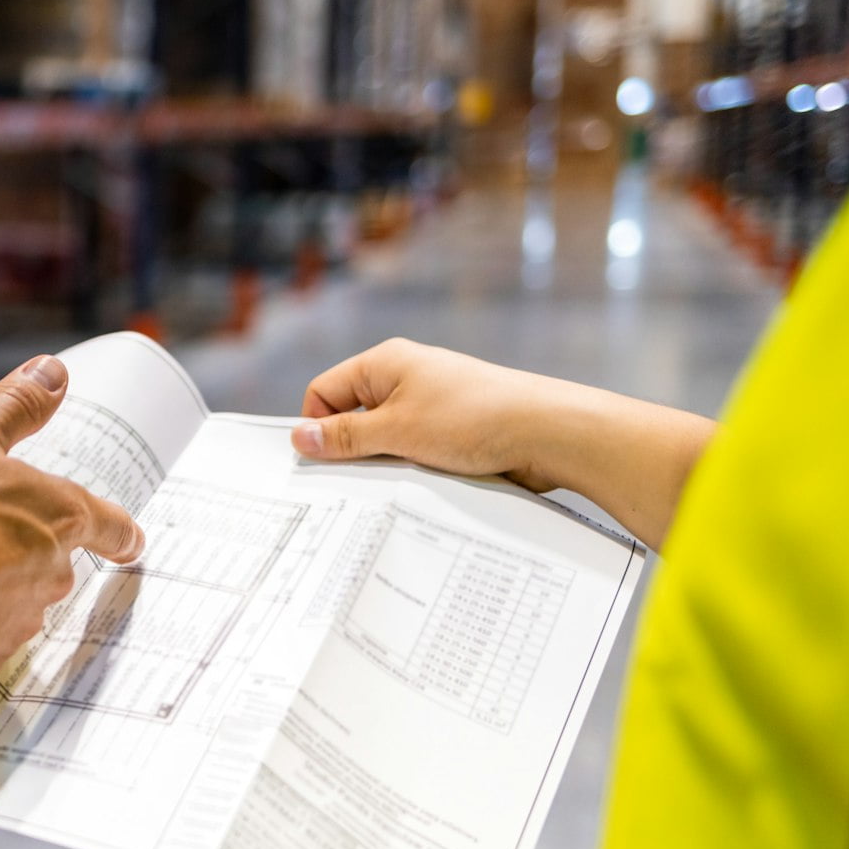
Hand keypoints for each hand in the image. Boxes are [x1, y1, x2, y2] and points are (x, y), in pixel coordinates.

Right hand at [0, 355, 144, 691]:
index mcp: (58, 516)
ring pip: (15, 600)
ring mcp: (20, 621)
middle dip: (21, 551)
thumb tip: (53, 373)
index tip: (128, 540)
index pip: (111, 526)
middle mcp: (52, 573)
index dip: (119, 532)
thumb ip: (17, 406)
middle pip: (53, 562)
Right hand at [289, 338, 716, 550]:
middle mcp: (405, 377)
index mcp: (384, 363)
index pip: (323, 392)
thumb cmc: (474, 419)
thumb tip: (300, 437)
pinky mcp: (453, 428)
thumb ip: (346, 437)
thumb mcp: (398, 431)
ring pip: (384, 437)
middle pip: (352, 415)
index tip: (321, 464)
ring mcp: (431, 403)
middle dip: (349, 449)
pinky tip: (420, 484)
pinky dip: (411, 467)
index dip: (316, 427)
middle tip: (350, 483)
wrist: (548, 431)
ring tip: (394, 482)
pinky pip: (413, 448)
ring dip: (383, 462)